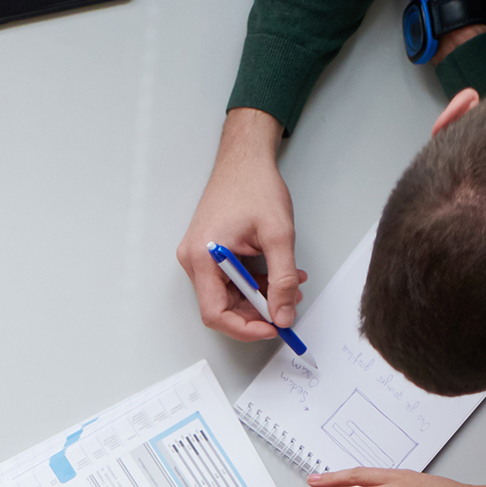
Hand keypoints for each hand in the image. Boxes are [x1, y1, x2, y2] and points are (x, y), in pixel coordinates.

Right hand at [175, 108, 307, 340]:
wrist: (243, 159)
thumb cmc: (254, 187)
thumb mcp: (278, 235)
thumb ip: (283, 280)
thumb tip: (283, 314)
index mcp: (203, 258)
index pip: (216, 313)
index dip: (245, 328)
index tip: (273, 327)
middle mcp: (194, 261)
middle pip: (222, 307)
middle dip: (257, 313)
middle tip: (287, 308)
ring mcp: (200, 257)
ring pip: (228, 295)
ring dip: (260, 297)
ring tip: (291, 287)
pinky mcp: (209, 252)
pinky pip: (229, 280)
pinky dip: (254, 283)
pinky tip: (278, 275)